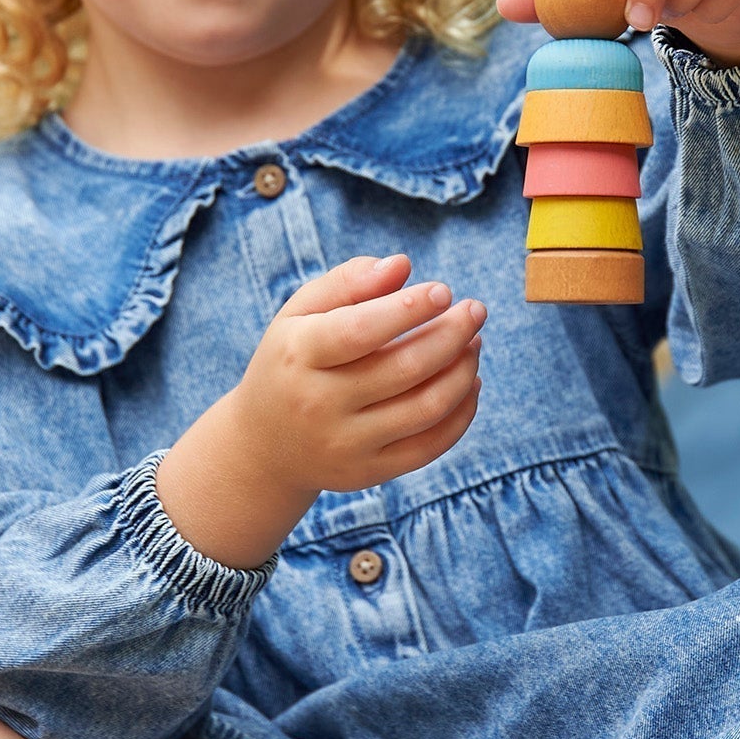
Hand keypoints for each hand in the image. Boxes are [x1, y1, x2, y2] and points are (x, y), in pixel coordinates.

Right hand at [155, 254, 484, 568]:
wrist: (264, 446)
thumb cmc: (291, 363)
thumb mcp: (299, 314)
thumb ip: (347, 283)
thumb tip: (401, 265)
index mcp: (298, 355)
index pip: (359, 331)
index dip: (407, 309)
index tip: (443, 291)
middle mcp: (318, 404)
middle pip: (403, 369)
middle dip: (451, 335)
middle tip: (476, 310)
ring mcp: (344, 444)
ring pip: (424, 409)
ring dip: (462, 371)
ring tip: (473, 343)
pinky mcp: (367, 473)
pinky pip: (429, 446)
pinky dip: (461, 413)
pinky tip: (469, 383)